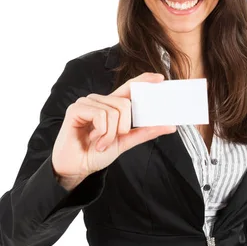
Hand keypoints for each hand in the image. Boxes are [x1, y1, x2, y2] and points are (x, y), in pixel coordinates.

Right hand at [51, 72, 176, 189]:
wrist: (77, 167)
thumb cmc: (97, 153)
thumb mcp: (126, 141)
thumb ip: (146, 132)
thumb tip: (170, 126)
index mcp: (112, 105)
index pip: (130, 87)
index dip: (144, 80)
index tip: (160, 79)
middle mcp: (100, 100)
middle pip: (125, 103)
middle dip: (124, 126)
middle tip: (115, 138)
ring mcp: (87, 102)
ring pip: (114, 110)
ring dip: (111, 133)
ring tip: (101, 142)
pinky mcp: (76, 109)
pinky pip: (100, 114)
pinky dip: (102, 131)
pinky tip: (94, 139)